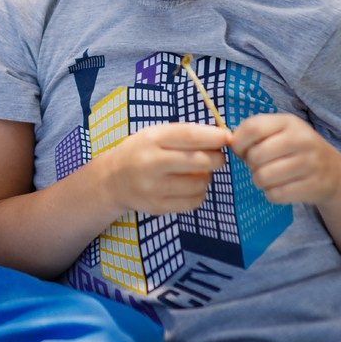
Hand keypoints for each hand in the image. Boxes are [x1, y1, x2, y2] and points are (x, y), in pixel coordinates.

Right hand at [101, 122, 229, 215]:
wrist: (113, 180)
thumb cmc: (142, 152)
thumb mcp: (156, 135)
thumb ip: (185, 135)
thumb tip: (222, 138)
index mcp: (152, 139)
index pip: (190, 136)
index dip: (214, 137)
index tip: (227, 137)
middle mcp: (151, 162)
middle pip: (199, 161)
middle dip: (216, 158)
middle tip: (217, 157)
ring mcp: (153, 187)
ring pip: (199, 183)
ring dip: (207, 177)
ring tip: (200, 172)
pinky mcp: (157, 206)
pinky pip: (194, 201)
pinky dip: (200, 193)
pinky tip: (192, 186)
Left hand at [230, 113, 340, 206]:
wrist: (333, 172)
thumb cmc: (295, 149)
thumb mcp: (280, 131)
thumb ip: (255, 131)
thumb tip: (229, 142)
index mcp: (289, 122)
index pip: (252, 128)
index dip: (238, 142)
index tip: (240, 150)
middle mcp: (301, 140)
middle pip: (256, 156)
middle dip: (250, 164)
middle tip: (258, 165)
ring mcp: (309, 164)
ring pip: (263, 177)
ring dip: (259, 180)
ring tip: (267, 176)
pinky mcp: (313, 186)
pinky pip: (276, 195)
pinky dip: (271, 194)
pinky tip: (279, 187)